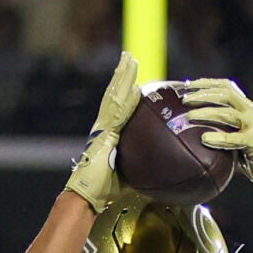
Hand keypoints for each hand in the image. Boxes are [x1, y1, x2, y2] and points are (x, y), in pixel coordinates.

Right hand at [64, 51, 141, 213]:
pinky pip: (116, 107)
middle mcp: (103, 126)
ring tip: (129, 59)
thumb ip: (142, 168)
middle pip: (114, 95)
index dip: (126, 93)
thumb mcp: (129, 177)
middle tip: (130, 58)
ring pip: (114, 95)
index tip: (134, 80)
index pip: (120, 108)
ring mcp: (102, 127)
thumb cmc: (105, 191)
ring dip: (122, 76)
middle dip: (122, 76)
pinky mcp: (103, 131)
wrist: (87, 194)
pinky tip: (131, 81)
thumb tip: (166, 173)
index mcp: (108, 135)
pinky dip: (122, 93)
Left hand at [181, 78, 252, 201]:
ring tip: (190, 117)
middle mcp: (251, 112)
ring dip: (207, 112)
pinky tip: (204, 139)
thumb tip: (193, 125)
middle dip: (204, 94)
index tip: (188, 84)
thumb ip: (222, 126)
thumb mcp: (236, 133)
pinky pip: (235, 139)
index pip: (226, 86)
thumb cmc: (251, 153)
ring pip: (229, 113)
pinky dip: (219, 138)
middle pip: (226, 94)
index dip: (207, 83)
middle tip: (185, 100)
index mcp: (246, 106)